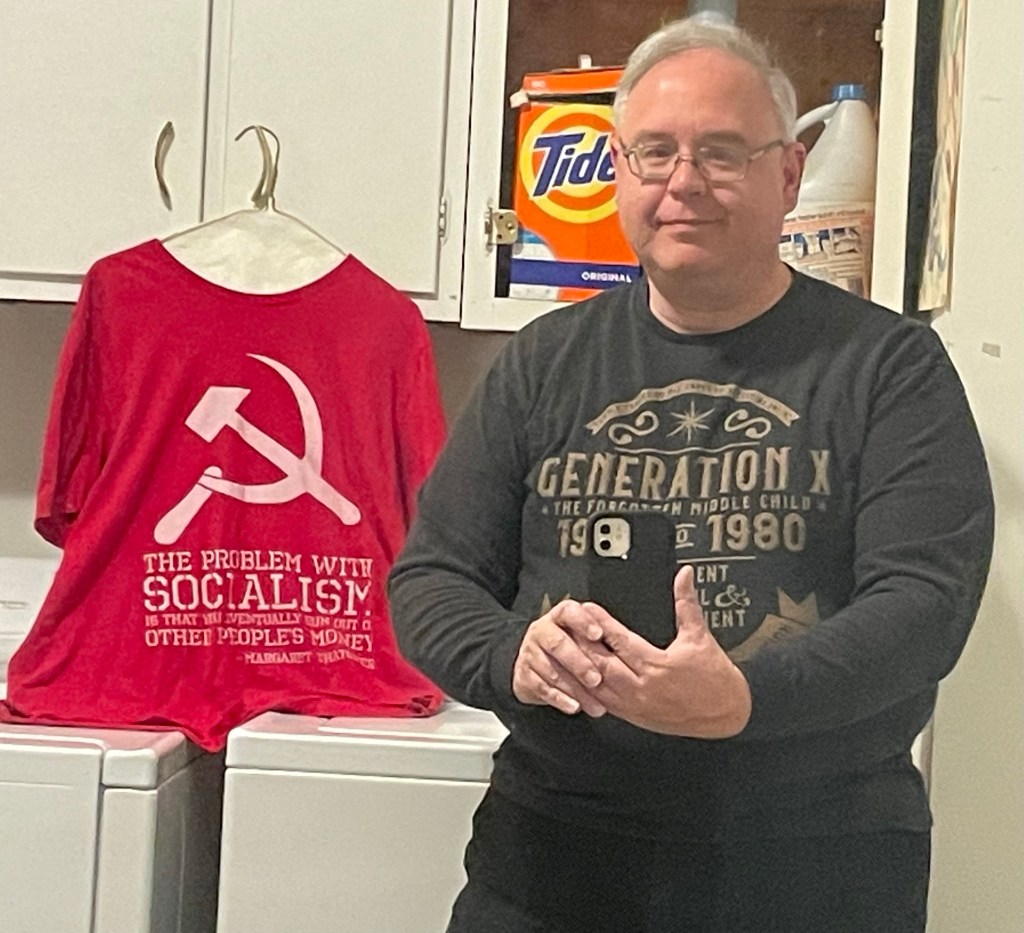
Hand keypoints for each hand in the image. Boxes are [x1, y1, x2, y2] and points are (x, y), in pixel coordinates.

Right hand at [513, 600, 608, 717]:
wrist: (535, 666)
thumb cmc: (569, 648)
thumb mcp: (582, 637)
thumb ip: (597, 637)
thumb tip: (622, 643)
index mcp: (558, 617)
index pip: (569, 612)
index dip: (583, 622)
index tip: (599, 635)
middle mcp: (541, 630)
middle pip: (557, 643)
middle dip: (579, 663)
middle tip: (597, 679)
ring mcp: (530, 652)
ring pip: (551, 670)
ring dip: (574, 688)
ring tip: (594, 703)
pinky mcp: (523, 674)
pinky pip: (541, 687)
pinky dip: (560, 699)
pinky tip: (575, 707)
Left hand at [569, 566, 751, 737]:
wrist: (726, 714)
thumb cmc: (715, 679)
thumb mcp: (700, 636)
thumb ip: (687, 604)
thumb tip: (684, 576)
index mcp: (657, 665)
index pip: (619, 640)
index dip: (600, 623)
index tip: (587, 609)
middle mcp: (642, 687)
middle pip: (601, 663)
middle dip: (581, 645)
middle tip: (566, 627)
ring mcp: (637, 705)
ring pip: (597, 686)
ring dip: (580, 670)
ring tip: (565, 653)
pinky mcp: (636, 717)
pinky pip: (604, 704)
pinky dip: (588, 692)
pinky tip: (577, 680)